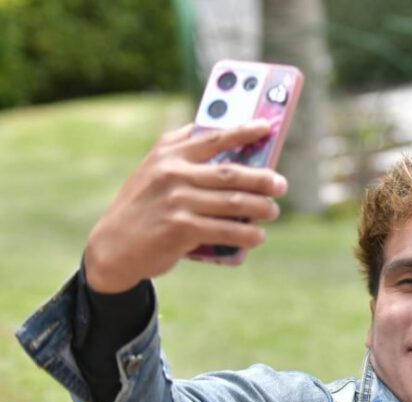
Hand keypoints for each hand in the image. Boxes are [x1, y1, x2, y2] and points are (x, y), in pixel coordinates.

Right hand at [84, 121, 288, 292]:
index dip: (244, 131)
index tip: (266, 127)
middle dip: (263, 179)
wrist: (112, 247)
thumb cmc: (146, 207)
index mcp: (169, 154)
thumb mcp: (154, 172)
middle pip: (231, 173)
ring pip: (233, 202)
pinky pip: (225, 229)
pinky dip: (246, 234)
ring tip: (273, 211)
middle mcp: (173, 173)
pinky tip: (258, 236)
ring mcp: (177, 201)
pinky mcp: (181, 228)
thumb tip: (229, 144)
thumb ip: (183, 154)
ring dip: (260, 208)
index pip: (213, 137)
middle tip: (281, 185)